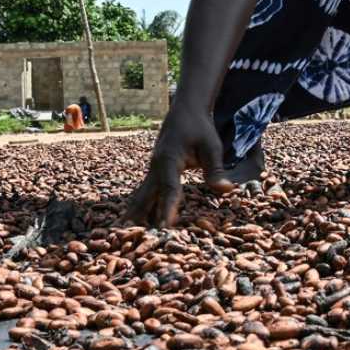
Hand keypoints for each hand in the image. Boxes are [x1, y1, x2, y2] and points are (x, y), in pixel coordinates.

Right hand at [125, 103, 234, 226]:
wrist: (186, 112)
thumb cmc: (200, 128)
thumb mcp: (212, 147)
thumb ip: (216, 169)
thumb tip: (226, 190)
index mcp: (169, 160)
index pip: (169, 189)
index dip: (167, 208)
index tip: (164, 226)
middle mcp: (156, 168)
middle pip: (146, 196)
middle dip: (139, 217)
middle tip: (129, 237)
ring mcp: (153, 171)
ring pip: (142, 196)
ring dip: (135, 214)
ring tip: (123, 234)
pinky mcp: (154, 173)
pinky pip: (146, 193)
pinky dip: (141, 207)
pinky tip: (136, 221)